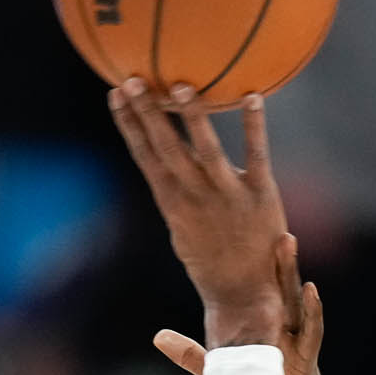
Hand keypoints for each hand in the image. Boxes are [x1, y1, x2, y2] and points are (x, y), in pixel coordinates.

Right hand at [107, 79, 286, 342]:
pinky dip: (254, 127)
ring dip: (193, 119)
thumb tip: (162, 160)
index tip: (114, 92)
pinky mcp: (261, 196)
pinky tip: (253, 96)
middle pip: (166, 147)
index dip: (129, 124)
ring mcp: (228, 194)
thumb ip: (174, 190)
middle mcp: (196, 195)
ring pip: (206, 150)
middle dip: (148, 113)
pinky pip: (257, 155)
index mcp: (173, 201)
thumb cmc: (212, 260)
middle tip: (135, 79)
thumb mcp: (182, 226)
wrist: (244, 294)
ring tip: (182, 88)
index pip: (145, 155)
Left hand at [153, 235, 356, 374]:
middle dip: (267, 252)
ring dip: (290, 272)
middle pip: (275, 284)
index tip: (232, 219)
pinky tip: (311, 291)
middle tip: (257, 214)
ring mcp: (297, 347)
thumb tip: (157, 335)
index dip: (248, 256)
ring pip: (294, 302)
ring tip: (286, 240)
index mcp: (268, 329)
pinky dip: (311, 313)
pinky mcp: (305, 368)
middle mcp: (285, 331)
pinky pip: (311, 336)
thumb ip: (195, 356)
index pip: (257, 285)